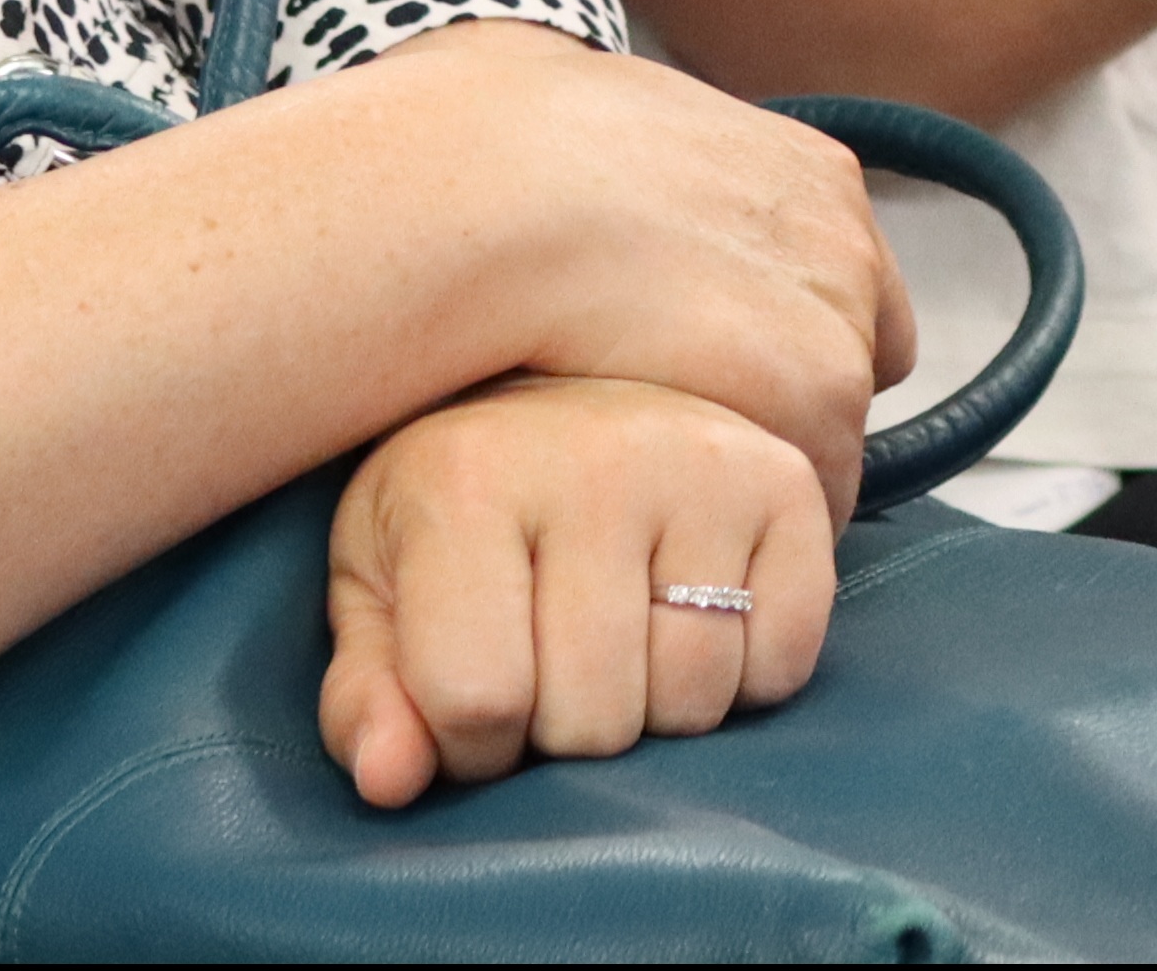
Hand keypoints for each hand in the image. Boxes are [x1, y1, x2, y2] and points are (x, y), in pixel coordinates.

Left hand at [320, 374, 833, 808]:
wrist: (569, 374)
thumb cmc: (461, 498)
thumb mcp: (380, 584)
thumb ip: (367, 695)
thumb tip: (389, 782)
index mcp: (466, 480)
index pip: (479, 700)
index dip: (472, 744)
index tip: (472, 701)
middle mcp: (595, 462)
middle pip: (594, 718)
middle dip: (565, 729)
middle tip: (553, 662)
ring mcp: (705, 468)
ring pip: (693, 700)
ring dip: (655, 710)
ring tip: (622, 639)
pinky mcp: (788, 487)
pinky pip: (782, 663)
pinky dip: (744, 678)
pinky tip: (696, 618)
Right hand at [335, 24, 914, 506]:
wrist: (502, 196)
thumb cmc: (508, 155)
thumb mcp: (606, 117)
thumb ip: (650, 158)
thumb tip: (598, 146)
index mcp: (808, 175)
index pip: (844, 288)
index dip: (779, 340)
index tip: (715, 372)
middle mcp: (846, 238)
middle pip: (845, 364)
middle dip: (778, 404)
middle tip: (681, 436)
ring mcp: (842, 312)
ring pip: (827, 436)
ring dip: (759, 469)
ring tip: (664, 487)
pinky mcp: (821, 390)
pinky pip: (812, 495)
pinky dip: (752, 522)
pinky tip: (671, 517)